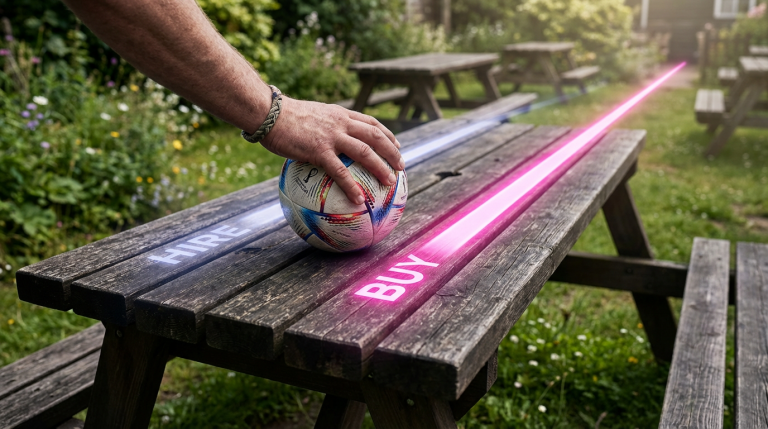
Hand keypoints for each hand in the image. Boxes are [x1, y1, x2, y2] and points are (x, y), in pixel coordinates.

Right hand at [260, 97, 403, 204]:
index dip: (387, 134)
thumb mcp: (307, 116)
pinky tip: (359, 200)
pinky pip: (340, 172)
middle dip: (392, 152)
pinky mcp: (318, 150)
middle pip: (375, 136)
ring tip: (390, 183)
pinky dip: (352, 187)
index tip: (397, 145)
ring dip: (381, 168)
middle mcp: (340, 123)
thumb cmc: (280, 116)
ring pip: (365, 152)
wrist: (267, 112)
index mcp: (339, 114)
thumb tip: (318, 142)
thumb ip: (319, 127)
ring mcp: (331, 136)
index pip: (370, 122)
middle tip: (401, 167)